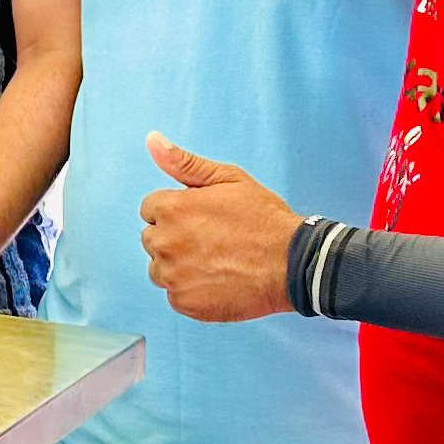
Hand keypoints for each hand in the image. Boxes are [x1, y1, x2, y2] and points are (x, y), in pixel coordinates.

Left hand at [138, 132, 299, 321]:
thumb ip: (184, 162)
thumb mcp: (227, 179)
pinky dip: (191, 290)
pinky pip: (175, 295)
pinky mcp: (185, 303)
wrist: (293, 263)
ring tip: (215, 261)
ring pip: (160, 269)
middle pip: (152, 239)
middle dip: (174, 237)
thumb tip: (153, 140)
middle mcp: (165, 244)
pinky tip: (217, 281)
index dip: (177, 211)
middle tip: (211, 240)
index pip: (151, 209)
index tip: (202, 218)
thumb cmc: (263, 218)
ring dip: (179, 266)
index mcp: (171, 209)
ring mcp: (173, 277)